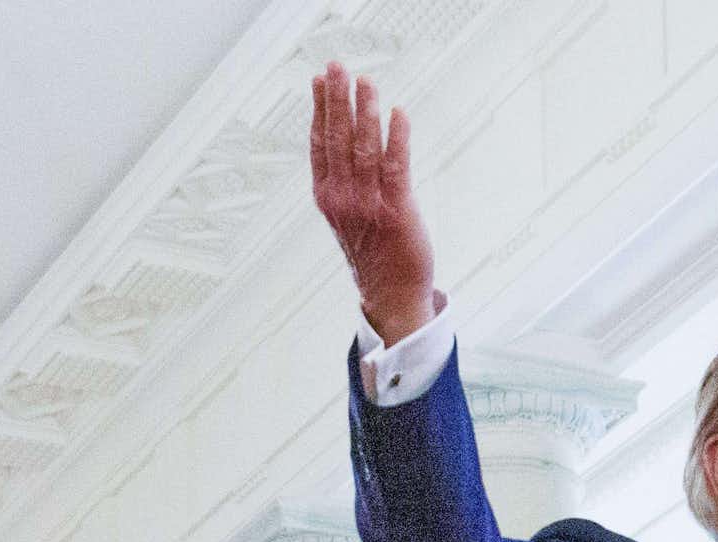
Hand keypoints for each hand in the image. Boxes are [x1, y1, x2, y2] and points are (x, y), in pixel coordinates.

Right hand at [309, 61, 438, 344]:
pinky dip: (397, 138)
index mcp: (328, 198)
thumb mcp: (347, 217)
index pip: (319, 145)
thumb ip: (343, 181)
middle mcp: (344, 200)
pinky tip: (398, 114)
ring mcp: (369, 206)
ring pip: (364, 148)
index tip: (319, 80)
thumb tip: (346, 142)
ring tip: (366, 82)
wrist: (392, 297)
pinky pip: (396, 167)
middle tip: (338, 67)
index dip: (319, 110)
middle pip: (338, 140)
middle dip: (337, 100)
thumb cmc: (374, 255)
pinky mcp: (397, 212)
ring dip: (366, 112)